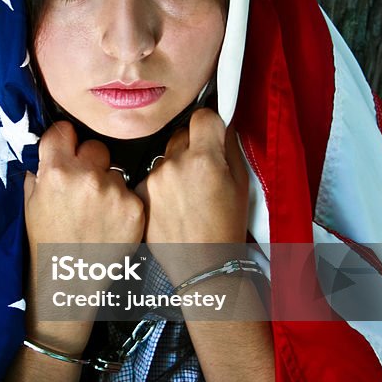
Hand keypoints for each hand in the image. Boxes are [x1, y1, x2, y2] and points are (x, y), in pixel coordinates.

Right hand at [24, 120, 144, 353]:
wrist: (69, 283)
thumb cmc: (46, 243)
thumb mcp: (31, 203)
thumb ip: (42, 172)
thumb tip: (51, 151)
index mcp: (56, 171)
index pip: (63, 130)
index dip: (65, 141)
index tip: (67, 150)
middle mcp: (87, 176)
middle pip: (96, 147)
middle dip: (91, 162)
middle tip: (86, 186)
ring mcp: (114, 192)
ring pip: (116, 172)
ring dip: (109, 185)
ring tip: (98, 212)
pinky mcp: (135, 208)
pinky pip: (130, 193)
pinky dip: (123, 205)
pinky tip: (112, 223)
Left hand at [134, 109, 247, 284]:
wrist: (202, 264)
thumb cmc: (225, 228)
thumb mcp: (241, 184)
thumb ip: (230, 147)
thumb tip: (223, 124)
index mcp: (204, 159)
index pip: (202, 116)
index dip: (210, 124)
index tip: (212, 133)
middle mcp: (174, 164)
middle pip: (180, 135)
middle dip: (192, 146)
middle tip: (203, 171)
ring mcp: (153, 179)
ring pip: (165, 156)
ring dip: (176, 166)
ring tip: (189, 194)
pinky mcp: (140, 194)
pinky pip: (152, 176)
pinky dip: (162, 184)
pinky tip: (175, 204)